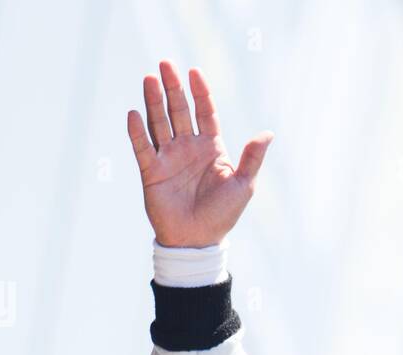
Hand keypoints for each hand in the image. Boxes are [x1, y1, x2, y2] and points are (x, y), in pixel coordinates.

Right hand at [126, 62, 272, 247]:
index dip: (200, 92)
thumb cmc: (222, 215)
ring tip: (149, 79)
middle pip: (178, 111)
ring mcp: (168, 158)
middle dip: (172, 87)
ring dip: (154, 101)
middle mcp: (188, 148)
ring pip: (159, 123)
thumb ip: (252, 158)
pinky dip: (138, 132)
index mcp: (211, 147)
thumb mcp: (243, 185)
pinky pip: (143, 148)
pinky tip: (134, 114)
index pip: (204, 112)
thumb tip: (268, 133)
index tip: (194, 71)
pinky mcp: (152, 172)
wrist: (197, 242)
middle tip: (165, 63)